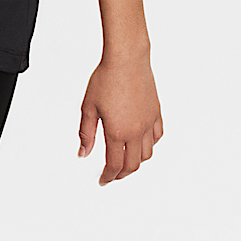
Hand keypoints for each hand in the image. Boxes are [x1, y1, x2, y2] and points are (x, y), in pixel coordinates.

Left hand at [79, 54, 162, 184]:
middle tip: (112, 175)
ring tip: (126, 161)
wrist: (127, 60)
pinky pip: (157, 137)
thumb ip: (86, 134)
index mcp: (117, 132)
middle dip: (122, 174)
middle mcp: (136, 131)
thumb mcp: (88, 108)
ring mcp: (149, 123)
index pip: (114, 165)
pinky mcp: (156, 113)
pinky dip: (150, 145)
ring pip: (148, 153)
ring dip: (136, 162)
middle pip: (133, 164)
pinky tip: (141, 143)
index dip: (108, 176)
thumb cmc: (106, 79)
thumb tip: (83, 153)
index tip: (103, 180)